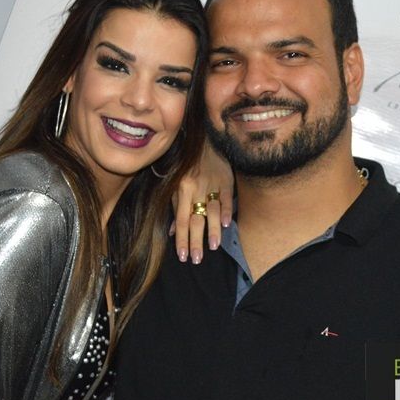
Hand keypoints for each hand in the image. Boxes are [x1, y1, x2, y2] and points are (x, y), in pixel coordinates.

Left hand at [171, 141, 232, 263]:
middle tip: (196, 260)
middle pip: (196, 219)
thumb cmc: (188, 164)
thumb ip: (175, 207)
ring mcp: (212, 184)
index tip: (182, 256)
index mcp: (182, 190)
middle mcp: (196, 189)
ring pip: (212, 210)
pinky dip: (227, 210)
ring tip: (214, 247)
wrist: (205, 140)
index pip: (182, 220)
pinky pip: (227, 197)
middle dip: (196, 241)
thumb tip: (172, 231)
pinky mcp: (227, 179)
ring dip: (213, 230)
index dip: (181, 239)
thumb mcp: (177, 183)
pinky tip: (227, 224)